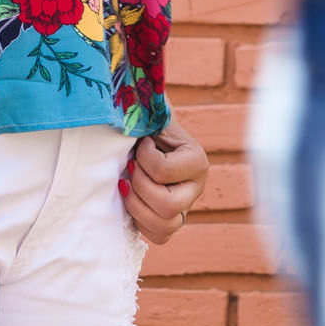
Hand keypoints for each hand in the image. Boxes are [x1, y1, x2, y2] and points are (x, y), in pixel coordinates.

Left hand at [122, 112, 207, 243]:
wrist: (140, 137)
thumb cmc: (141, 124)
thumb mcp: (148, 114)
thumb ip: (146, 106)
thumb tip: (135, 89)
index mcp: (196, 159)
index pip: (163, 172)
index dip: (143, 159)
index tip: (140, 143)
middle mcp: (196, 186)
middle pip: (169, 206)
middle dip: (140, 188)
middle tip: (130, 169)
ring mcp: (185, 206)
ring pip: (165, 226)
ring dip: (137, 206)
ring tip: (128, 185)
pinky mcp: (171, 221)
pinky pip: (159, 236)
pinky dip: (141, 222)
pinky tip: (132, 200)